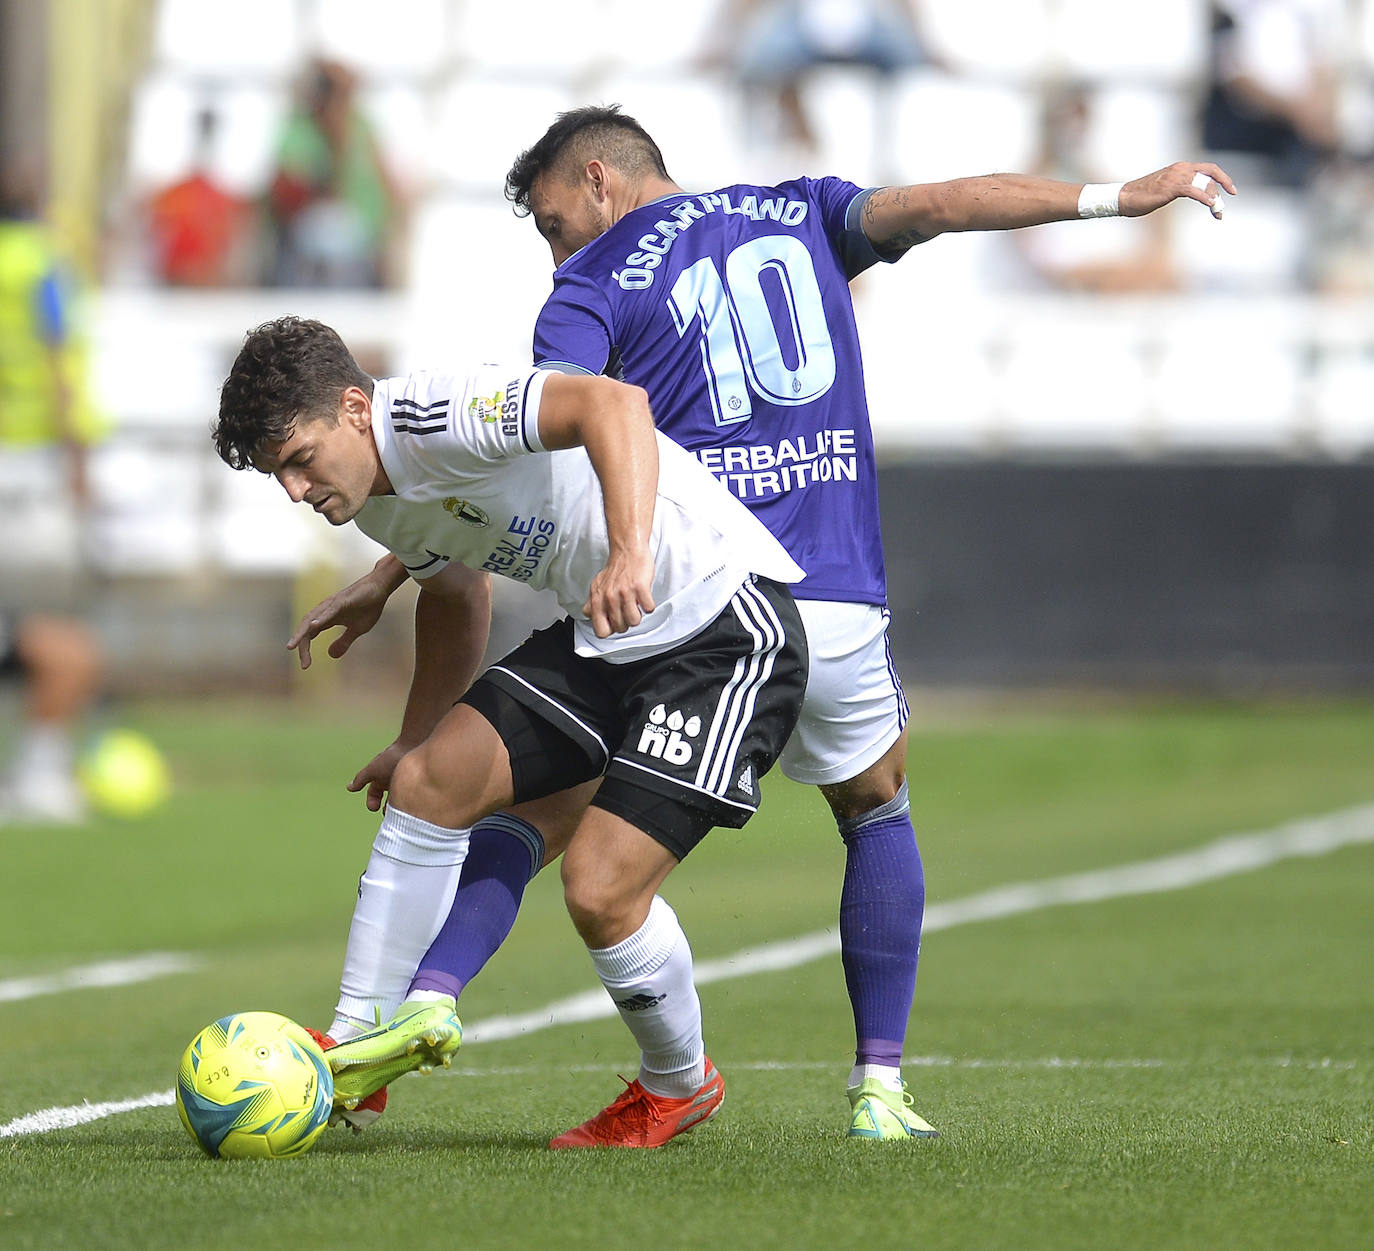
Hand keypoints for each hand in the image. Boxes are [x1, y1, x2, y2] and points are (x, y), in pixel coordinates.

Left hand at [287, 572, 392, 669]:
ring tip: (294, 646)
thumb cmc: (368, 606)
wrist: (379, 587)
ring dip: (302, 633)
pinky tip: (313, 626)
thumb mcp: (357, 630)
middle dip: (301, 645)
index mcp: (326, 619)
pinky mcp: (342, 600)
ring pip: (312, 619)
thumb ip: (344, 642)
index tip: (305, 666)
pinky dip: (321, 618)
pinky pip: (329, 611)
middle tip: (303, 664)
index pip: (310, 636)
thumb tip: (330, 655)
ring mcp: (332, 605)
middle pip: (307, 629)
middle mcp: (325, 612)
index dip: (305, 650)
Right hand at [347, 741, 407, 811]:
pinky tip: (412, 807)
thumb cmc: (393, 757)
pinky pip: (414, 798)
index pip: (373, 794)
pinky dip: (411, 803)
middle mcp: (393, 780)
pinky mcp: (418, 784)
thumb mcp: (374, 770)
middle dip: (387, 808)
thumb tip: (349, 788)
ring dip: (399, 807)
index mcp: (381, 778)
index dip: (372, 803)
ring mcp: (405, 781)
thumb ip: (361, 779)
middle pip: (387, 799)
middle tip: (390, 812)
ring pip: (401, 799)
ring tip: (402, 811)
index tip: (374, 808)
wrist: (414, 745)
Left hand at [583, 548, 655, 637]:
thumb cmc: (615, 569)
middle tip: (628, 609)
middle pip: (620, 628)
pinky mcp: (640, 587)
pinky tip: (644, 598)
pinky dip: (649, 605)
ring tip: (636, 604)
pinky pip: (648, 608)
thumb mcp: (597, 586)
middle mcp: (609, 597)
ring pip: (634, 621)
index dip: (610, 630)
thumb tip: (589, 615)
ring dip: (638, 615)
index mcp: (597, 600)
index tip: (615, 622)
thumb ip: (592, 603)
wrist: (627, 551)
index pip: (601, 631)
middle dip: (626, 621)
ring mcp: (624, 593)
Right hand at [1119, 162, 1236, 218]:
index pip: (1209, 169)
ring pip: (1204, 184)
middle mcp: (1181, 168)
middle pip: (1211, 175)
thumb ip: (1180, 187)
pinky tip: (1210, 205)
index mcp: (1181, 167)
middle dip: (1222, 190)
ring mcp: (1176, 176)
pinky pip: (1194, 190)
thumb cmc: (1142, 196)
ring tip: (1217, 213)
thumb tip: (1191, 193)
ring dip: (1215, 199)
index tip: (1231, 191)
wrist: (1124, 197)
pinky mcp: (1171, 187)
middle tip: (1222, 209)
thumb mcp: (1166, 189)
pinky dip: (1205, 198)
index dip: (1223, 178)